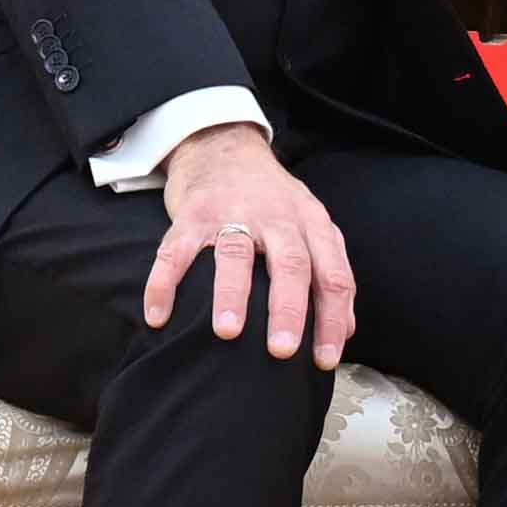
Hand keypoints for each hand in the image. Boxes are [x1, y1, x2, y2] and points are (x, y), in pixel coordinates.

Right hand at [143, 122, 355, 365]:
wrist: (225, 146)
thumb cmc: (272, 199)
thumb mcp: (310, 225)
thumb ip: (329, 271)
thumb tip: (348, 328)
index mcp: (311, 224)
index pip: (333, 274)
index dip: (332, 318)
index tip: (324, 360)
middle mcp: (277, 217)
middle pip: (290, 264)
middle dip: (287, 309)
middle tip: (282, 351)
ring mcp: (233, 213)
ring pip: (235, 255)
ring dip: (231, 295)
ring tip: (227, 332)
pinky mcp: (192, 213)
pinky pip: (176, 250)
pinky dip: (164, 283)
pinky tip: (158, 317)